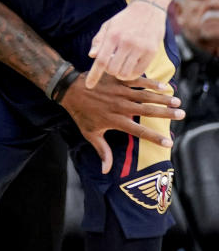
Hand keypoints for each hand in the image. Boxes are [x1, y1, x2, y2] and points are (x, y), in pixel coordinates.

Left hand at [60, 73, 183, 173]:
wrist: (69, 90)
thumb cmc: (81, 114)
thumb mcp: (90, 134)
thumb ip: (102, 151)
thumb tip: (106, 170)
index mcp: (115, 120)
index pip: (138, 131)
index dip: (154, 138)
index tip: (169, 143)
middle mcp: (119, 106)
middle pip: (146, 111)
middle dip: (165, 113)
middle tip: (181, 114)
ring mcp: (118, 91)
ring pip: (144, 95)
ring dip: (161, 98)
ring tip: (176, 101)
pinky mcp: (116, 79)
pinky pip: (135, 80)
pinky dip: (149, 82)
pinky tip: (163, 86)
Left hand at [85, 0, 165, 87]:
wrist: (148, 9)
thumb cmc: (124, 19)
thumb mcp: (108, 26)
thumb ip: (99, 41)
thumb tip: (91, 56)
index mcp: (113, 36)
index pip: (100, 60)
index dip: (94, 75)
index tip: (89, 86)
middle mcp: (126, 42)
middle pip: (112, 69)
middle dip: (109, 71)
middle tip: (110, 65)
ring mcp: (140, 48)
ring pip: (125, 73)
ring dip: (120, 74)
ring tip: (120, 65)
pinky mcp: (152, 52)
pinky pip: (139, 71)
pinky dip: (132, 74)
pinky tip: (129, 67)